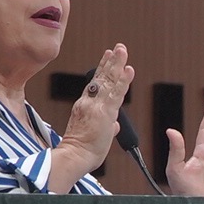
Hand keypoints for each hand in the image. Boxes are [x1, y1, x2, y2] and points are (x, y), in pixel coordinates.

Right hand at [54, 43, 134, 185]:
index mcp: (85, 106)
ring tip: (122, 50)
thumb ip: (107, 127)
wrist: (75, 156)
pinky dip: (123, 80)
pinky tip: (128, 70)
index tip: (109, 57)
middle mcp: (89, 102)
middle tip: (118, 47)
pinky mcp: (104, 112)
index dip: (103, 70)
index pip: (96, 84)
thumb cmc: (83, 150)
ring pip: (108, 81)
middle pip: (101, 77)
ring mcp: (96, 105)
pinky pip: (116, 93)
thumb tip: (115, 125)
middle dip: (111, 61)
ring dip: (117, 64)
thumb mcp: (97, 134)